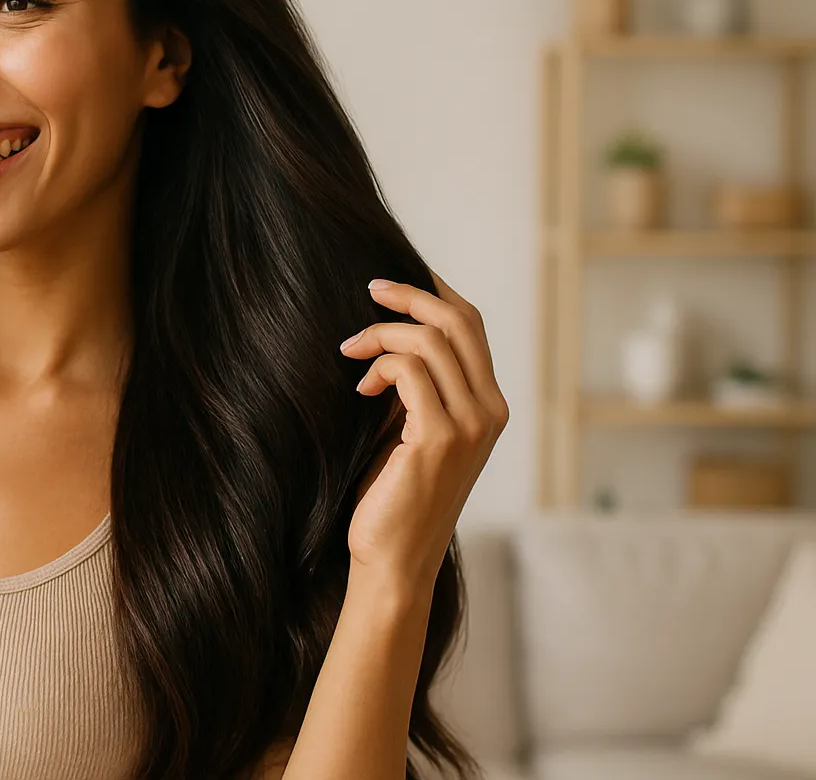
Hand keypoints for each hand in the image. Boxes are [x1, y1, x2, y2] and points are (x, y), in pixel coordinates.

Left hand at [338, 272, 508, 595]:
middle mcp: (489, 411)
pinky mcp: (440, 437)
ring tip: (351, 351)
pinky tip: (360, 385)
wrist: (394, 560)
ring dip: (382, 333)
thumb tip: (386, 333)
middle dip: (410, 294)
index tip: (394, 280)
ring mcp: (470, 424)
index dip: (435, 292)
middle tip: (368, 289)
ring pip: (431, 339)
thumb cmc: (394, 496)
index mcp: (488, 406)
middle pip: (459, 320)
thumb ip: (411, 386)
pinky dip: (380, 364)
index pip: (471, 326)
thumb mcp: (408, 428)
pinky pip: (409, 369)